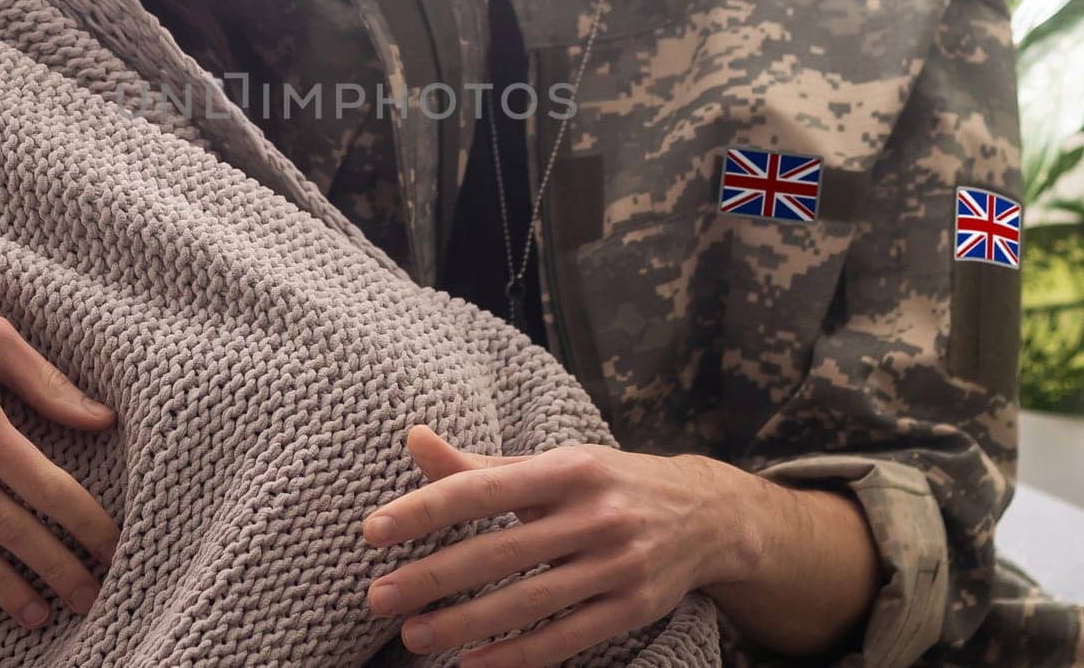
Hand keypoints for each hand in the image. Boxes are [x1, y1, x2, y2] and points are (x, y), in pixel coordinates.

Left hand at [362, 426, 752, 666]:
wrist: (709, 514)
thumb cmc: (608, 484)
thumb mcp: (552, 463)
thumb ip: (480, 463)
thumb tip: (413, 438)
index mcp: (567, 467)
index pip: (482, 488)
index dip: (425, 509)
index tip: (374, 531)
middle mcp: (595, 514)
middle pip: (501, 551)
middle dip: (433, 576)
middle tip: (378, 596)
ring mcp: (618, 565)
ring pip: (529, 600)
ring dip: (466, 623)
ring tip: (414, 635)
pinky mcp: (633, 609)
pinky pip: (566, 637)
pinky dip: (517, 655)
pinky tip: (472, 665)